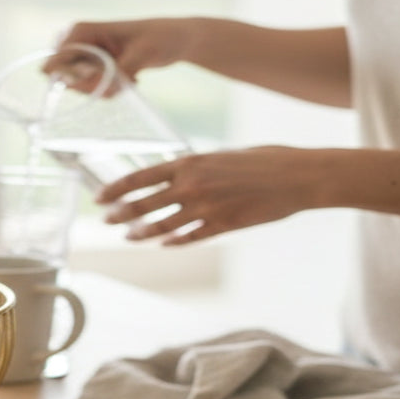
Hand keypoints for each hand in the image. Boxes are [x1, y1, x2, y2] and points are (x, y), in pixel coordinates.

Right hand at [42, 17, 199, 81]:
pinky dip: (111, 89)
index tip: (99, 80)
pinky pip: (93, 87)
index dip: (72, 77)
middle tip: (120, 81)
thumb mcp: (138, 56)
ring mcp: (87, 55)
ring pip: (80, 85)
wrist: (177, 39)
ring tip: (130, 77)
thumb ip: (111, 73)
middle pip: (66, 76)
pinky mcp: (96, 66)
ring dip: (104, 88)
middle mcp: (80, 42)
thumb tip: (90, 87)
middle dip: (92, 86)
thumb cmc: (160, 38)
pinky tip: (131, 78)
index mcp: (82, 31)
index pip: (57, 60)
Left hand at [97, 146, 319, 244]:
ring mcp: (206, 208)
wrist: (300, 176)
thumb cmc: (265, 160)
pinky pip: (188, 238)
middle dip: (119, 215)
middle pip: (142, 206)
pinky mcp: (222, 226)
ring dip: (141, 234)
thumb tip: (175, 174)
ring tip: (129, 237)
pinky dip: (172, 242)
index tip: (99, 199)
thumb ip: (196, 166)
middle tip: (106, 222)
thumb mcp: (222, 154)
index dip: (114, 190)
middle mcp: (192, 186)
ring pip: (160, 227)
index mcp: (189, 163)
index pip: (138, 178)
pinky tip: (162, 244)